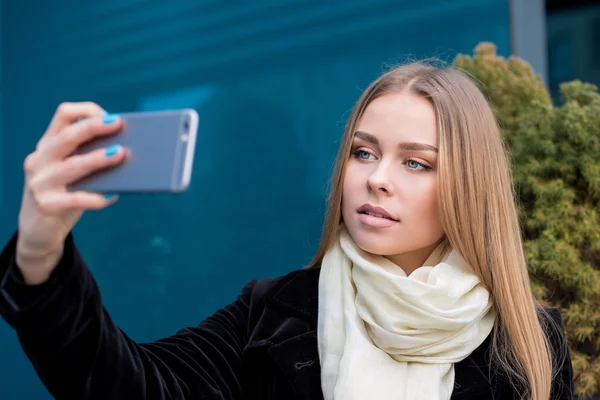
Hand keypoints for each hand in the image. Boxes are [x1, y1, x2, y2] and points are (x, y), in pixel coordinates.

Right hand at [15, 102, 126, 283]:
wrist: (37, 230)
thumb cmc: (65, 194)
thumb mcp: (72, 172)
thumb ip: (89, 158)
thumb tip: (127, 149)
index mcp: (48, 144)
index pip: (63, 115)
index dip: (87, 112)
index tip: (111, 117)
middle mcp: (40, 159)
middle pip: (67, 136)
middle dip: (93, 127)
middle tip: (118, 123)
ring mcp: (40, 182)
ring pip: (72, 166)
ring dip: (97, 159)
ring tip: (120, 154)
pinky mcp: (46, 205)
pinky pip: (74, 200)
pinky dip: (94, 198)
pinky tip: (111, 197)